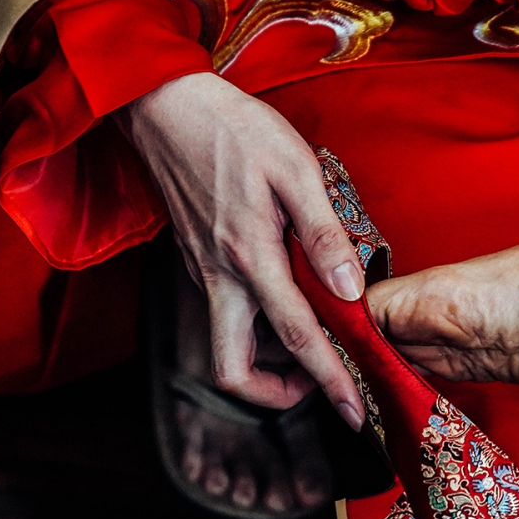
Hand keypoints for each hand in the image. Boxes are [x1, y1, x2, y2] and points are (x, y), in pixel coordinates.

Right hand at [116, 72, 365, 430]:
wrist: (164, 106)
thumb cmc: (233, 129)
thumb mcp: (295, 169)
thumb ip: (324, 234)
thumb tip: (350, 289)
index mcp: (248, 257)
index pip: (295, 337)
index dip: (329, 380)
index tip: (354, 412)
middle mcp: (219, 278)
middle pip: (234, 371)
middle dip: (276, 395)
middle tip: (318, 386)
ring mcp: (203, 273)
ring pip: (228, 346)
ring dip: (268, 361)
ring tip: (315, 341)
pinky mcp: (198, 262)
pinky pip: (226, 314)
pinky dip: (258, 327)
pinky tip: (290, 299)